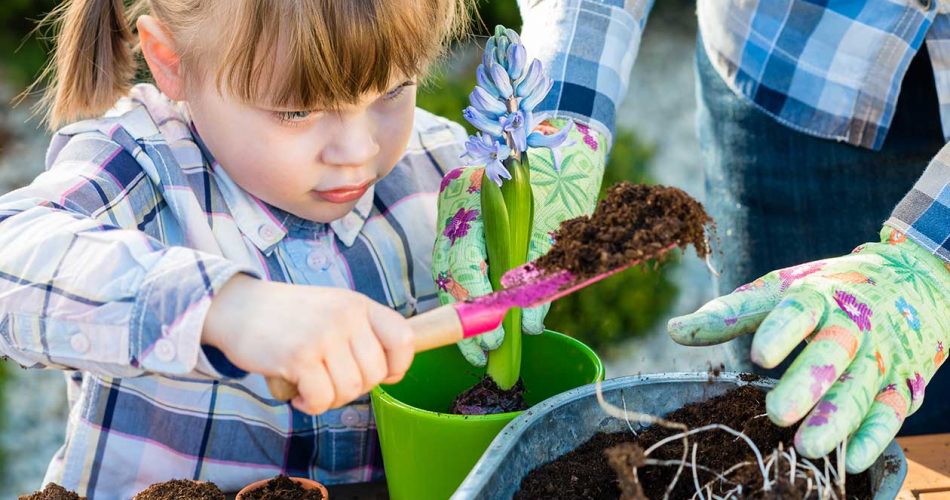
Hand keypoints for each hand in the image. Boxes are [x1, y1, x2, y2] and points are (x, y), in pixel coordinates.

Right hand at [202, 274, 413, 414]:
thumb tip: (390, 374)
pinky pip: (322, 398)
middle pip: (375, 374)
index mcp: (359, 304)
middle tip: (330, 382)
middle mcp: (346, 316)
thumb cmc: (288, 316)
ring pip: (350, 389)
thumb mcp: (333, 309)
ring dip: (330, 399)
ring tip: (311, 387)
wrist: (237, 307)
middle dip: (355, 388)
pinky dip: (310, 405)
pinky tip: (298, 394)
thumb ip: (361, 333)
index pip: (403, 339)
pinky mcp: (299, 356)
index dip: (397, 366)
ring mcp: (324, 335)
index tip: (380, 375)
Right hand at [433, 118, 605, 365]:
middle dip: (464, 316)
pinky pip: (462, 263)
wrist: (567, 131)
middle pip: (447, 269)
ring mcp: (457, 213)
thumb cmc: (563, 165)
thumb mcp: (559, 214)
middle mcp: (455, 204)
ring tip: (482, 349)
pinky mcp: (468, 223)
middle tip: (484, 352)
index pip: (460, 257)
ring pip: (450, 270)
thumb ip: (542, 266)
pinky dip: (473, 293)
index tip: (491, 334)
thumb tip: (531, 322)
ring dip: (465, 310)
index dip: (474, 301)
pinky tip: (484, 320)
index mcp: (471, 194)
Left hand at [668, 227, 949, 471]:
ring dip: (837, 418)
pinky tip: (853, 458)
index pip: (800, 311)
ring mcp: (880, 356)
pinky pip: (891, 412)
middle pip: (832, 354)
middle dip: (807, 384)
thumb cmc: (828, 290)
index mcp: (818, 296)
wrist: (912, 280)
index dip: (781, 332)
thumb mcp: (779, 290)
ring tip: (808, 446)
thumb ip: (730, 314)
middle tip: (777, 413)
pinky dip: (875, 436)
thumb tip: (673, 331)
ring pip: (861, 388)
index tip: (759, 355)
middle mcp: (853, 326)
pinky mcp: (902, 384)